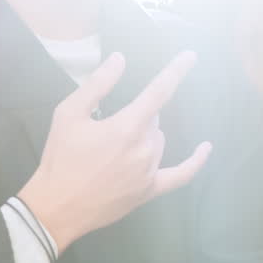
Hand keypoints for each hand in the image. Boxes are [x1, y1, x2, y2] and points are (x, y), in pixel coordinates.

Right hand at [18, 52, 212, 249]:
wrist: (55, 207)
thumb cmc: (60, 158)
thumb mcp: (68, 115)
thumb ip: (97, 85)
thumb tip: (120, 59)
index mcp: (127, 127)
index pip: (159, 91)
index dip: (176, 71)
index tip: (191, 55)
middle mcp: (145, 148)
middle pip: (153, 119)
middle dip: (136, 117)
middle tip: (106, 130)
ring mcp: (150, 171)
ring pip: (159, 141)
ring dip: (145, 137)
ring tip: (111, 151)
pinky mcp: (150, 190)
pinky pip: (181, 174)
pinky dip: (196, 161)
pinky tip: (206, 147)